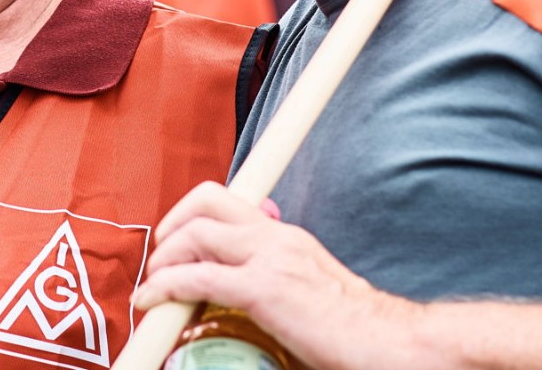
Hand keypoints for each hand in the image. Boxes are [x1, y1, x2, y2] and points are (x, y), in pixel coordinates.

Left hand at [135, 182, 414, 369]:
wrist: (387, 341)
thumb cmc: (352, 325)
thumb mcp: (310, 285)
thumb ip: (278, 274)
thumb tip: (242, 283)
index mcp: (285, 236)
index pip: (231, 201)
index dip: (192, 211)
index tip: (176, 236)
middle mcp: (275, 237)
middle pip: (206, 201)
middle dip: (172, 223)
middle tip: (161, 256)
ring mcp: (269, 260)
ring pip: (196, 234)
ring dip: (164, 257)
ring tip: (154, 286)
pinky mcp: (263, 291)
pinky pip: (198, 278)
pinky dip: (166, 287)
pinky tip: (154, 302)